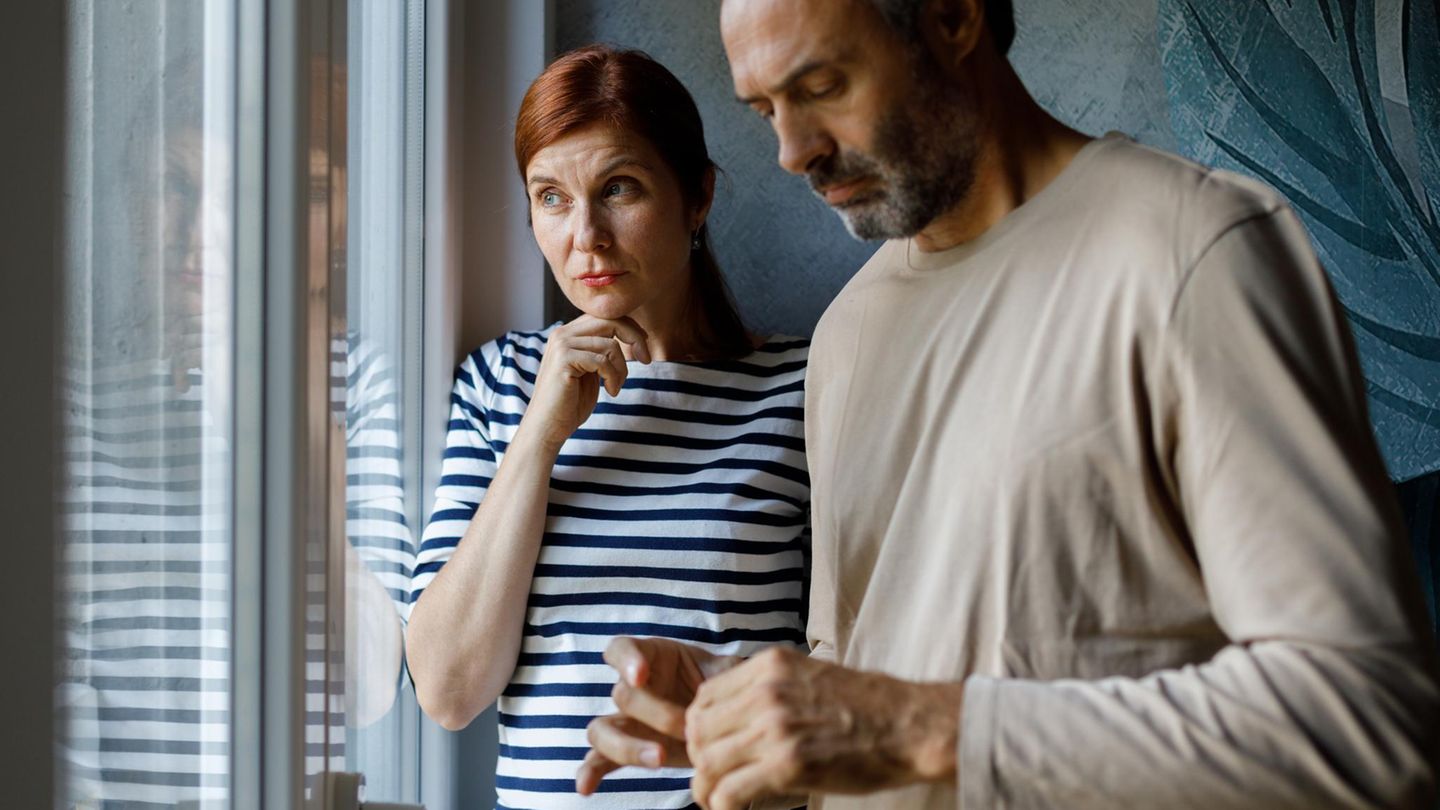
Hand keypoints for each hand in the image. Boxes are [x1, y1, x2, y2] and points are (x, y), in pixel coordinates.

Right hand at [519, 315, 650, 451]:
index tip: (643, 347)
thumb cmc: (571, 403)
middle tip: (646, 359)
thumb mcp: (591, 371)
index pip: (605, 317)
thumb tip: (631, 333)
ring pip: (610, 344)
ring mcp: (561, 345)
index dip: (629, 328)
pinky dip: (613, 377)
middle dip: (634, 339)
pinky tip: (611, 391)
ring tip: (616, 387)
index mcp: (568, 333)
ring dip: (622, 368)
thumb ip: (602, 350)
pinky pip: (602, 361)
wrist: (548, 427)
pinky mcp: (564, 359)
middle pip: (610, 321)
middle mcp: (562, 333)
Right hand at [576, 637, 741, 795]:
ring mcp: (624, 719)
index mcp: (652, 657)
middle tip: (687, 729)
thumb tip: (729, 679)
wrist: (721, 719)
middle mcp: (631, 687)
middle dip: (656, 714)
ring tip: (660, 758)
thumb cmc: (719, 686)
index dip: (625, 660)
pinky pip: (599, 759)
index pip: (622, 649)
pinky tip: (586, 787)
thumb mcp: (725, 672)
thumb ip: (724, 671)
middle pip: (623, 695)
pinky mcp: (625, 748)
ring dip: (627, 746)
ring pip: (602, 730)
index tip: (639, 676)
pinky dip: (590, 773)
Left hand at [685, 647, 964, 809]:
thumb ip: (770, 689)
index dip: (700, 728)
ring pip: (707, 761)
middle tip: (711, 779)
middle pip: (698, 729)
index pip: (704, 696)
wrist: (911, 725)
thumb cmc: (868, 706)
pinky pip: (729, 791)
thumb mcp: (810, 677)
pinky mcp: (788, 764)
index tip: (710, 747)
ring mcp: (775, 727)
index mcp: (769, 666)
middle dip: (699, 759)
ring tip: (716, 800)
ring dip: (706, 787)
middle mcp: (766, 691)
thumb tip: (737, 717)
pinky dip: (722, 805)